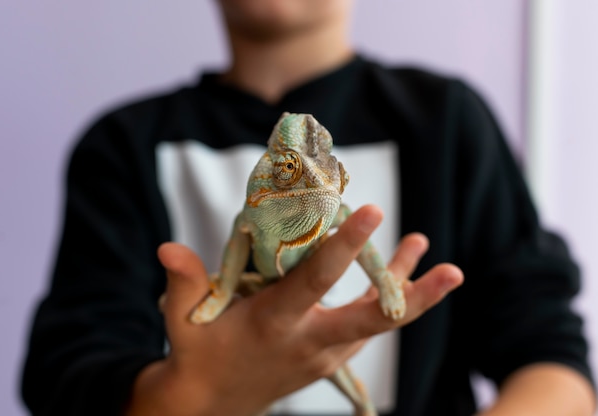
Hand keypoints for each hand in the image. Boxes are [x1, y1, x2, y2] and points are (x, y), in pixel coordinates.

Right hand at [126, 205, 463, 415]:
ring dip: (408, 290)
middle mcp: (310, 341)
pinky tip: (398, 277)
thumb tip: (168, 247)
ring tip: (427, 250)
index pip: (316, 282)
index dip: (345, 247)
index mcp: (276, 325)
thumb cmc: (199, 357)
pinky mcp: (328, 355)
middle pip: (375, 319)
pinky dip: (385, 302)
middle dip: (416, 295)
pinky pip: (365, 326)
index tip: (371, 211)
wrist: (212, 405)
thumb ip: (185, 282)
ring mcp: (325, 353)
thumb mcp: (184, 321)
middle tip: (453, 270)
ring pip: (377, 321)